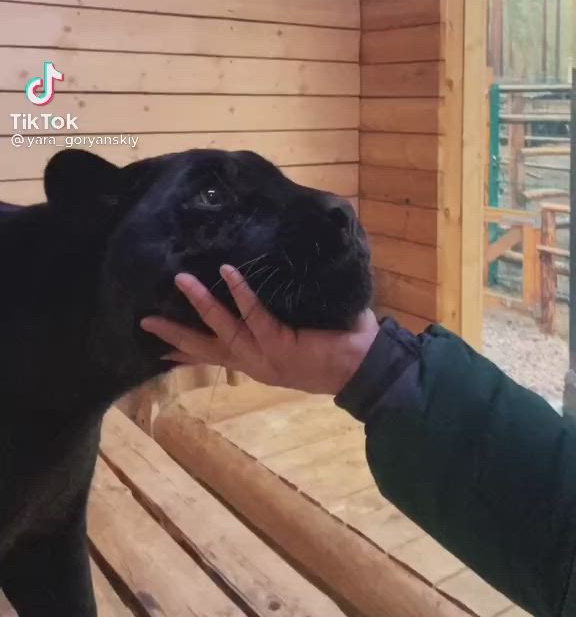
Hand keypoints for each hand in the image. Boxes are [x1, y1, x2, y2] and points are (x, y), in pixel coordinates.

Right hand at [141, 265, 378, 395]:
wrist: (368, 370)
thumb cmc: (339, 346)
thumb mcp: (299, 338)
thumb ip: (279, 320)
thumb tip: (270, 284)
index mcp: (258, 363)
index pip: (214, 356)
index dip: (185, 353)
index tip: (156, 350)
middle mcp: (256, 364)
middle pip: (206, 348)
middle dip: (175, 335)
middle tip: (144, 320)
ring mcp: (266, 356)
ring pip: (224, 329)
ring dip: (201, 304)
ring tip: (180, 280)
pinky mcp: (282, 344)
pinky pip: (256, 316)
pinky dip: (241, 294)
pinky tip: (227, 272)